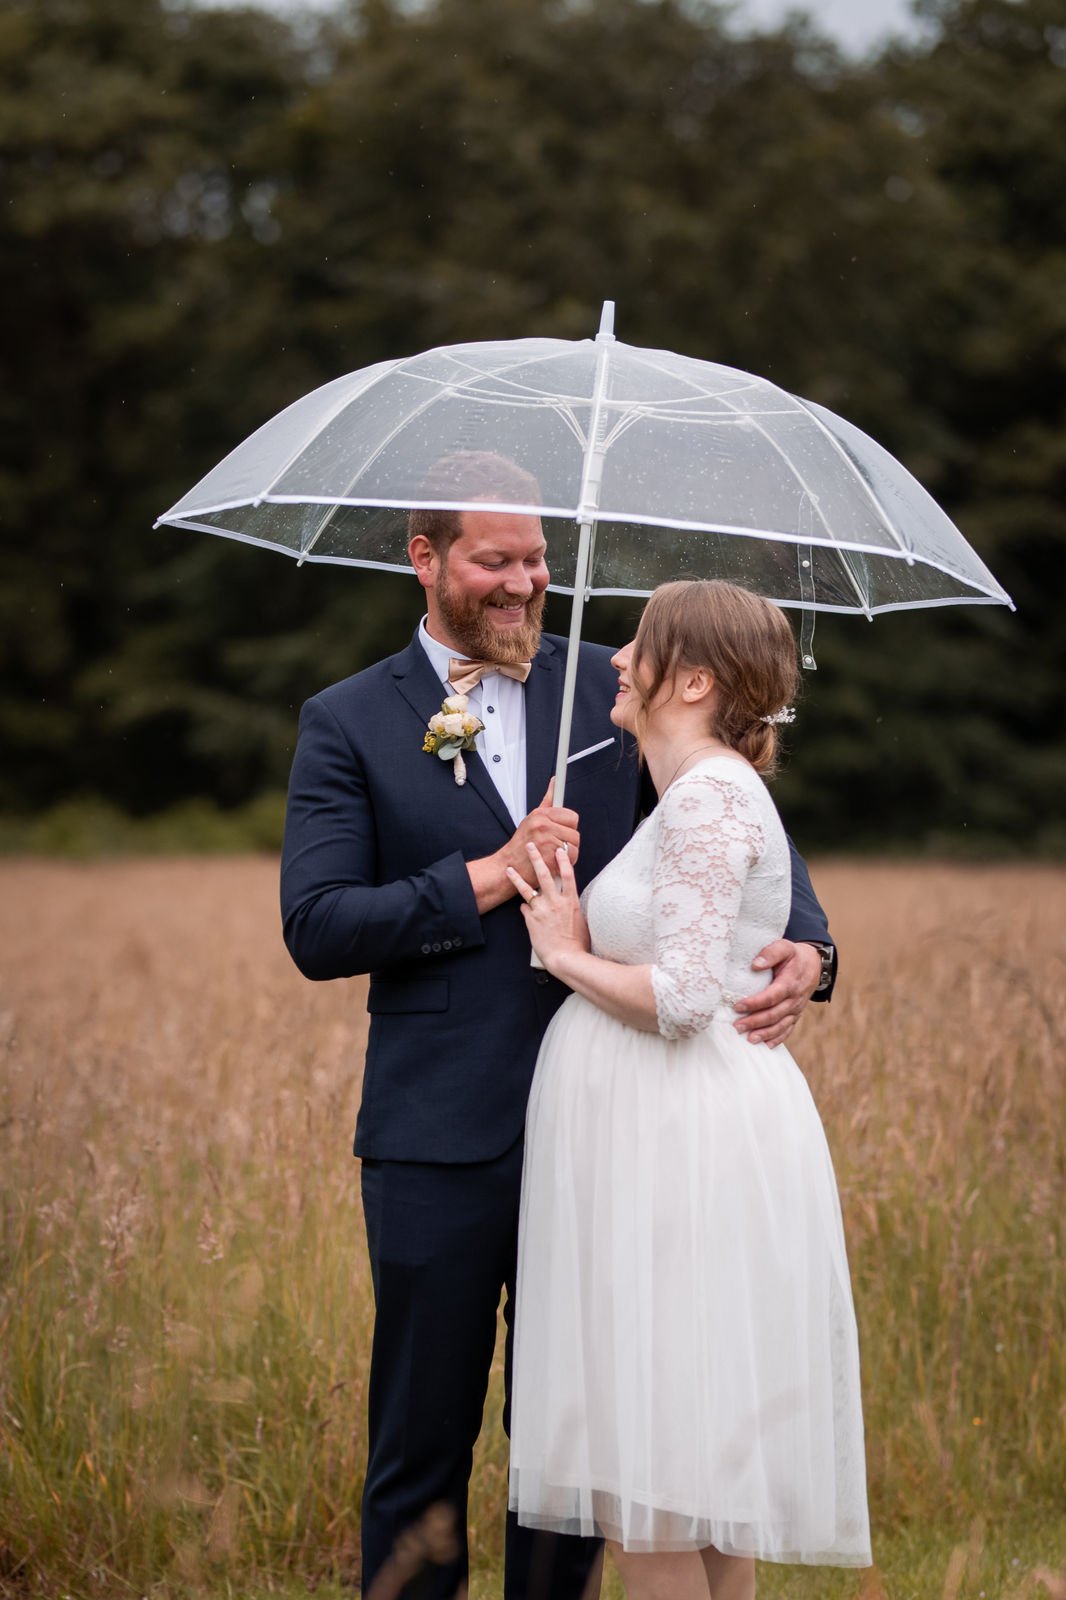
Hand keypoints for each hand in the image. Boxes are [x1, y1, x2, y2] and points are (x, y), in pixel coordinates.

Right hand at [499, 780, 580, 891]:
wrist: (508, 864)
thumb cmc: (522, 843)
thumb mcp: (532, 818)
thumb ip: (548, 800)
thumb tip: (555, 781)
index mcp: (540, 815)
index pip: (572, 817)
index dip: (568, 826)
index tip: (563, 830)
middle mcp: (543, 826)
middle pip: (575, 833)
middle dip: (568, 841)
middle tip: (556, 844)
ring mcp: (546, 842)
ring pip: (574, 847)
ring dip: (568, 854)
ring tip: (554, 853)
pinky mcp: (549, 857)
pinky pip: (569, 859)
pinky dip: (564, 864)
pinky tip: (554, 861)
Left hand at [507, 842, 589, 972]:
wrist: (566, 958)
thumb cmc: (578, 943)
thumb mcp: (581, 921)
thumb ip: (572, 908)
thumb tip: (566, 901)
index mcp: (570, 901)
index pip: (568, 875)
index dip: (563, 860)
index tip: (559, 849)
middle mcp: (555, 902)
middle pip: (544, 875)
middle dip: (536, 858)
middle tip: (530, 846)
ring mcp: (542, 910)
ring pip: (527, 889)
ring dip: (517, 878)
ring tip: (508, 869)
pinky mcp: (531, 920)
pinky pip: (525, 909)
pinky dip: (525, 908)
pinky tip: (525, 909)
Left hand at [733, 939, 822, 1047]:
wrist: (813, 965)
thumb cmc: (794, 956)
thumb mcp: (785, 947)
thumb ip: (771, 953)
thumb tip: (755, 964)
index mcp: (790, 983)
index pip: (771, 996)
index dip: (755, 1003)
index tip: (737, 1006)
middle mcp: (794, 999)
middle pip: (774, 1014)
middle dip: (755, 1022)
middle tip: (737, 1027)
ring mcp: (796, 1009)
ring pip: (781, 1026)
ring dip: (764, 1034)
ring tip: (749, 1039)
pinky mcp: (795, 1015)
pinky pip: (788, 1030)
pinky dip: (777, 1039)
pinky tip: (765, 1046)